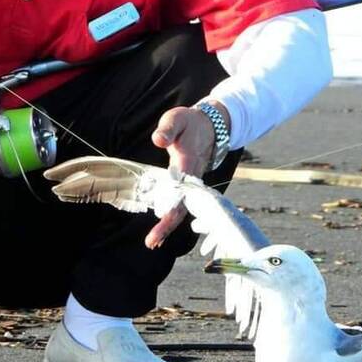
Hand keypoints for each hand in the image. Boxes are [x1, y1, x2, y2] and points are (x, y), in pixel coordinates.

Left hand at [145, 102, 229, 247]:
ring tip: (153, 241)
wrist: (210, 127)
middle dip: (167, 227)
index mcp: (189, 165)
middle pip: (182, 208)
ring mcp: (192, 184)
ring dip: (168, 226)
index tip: (160, 220)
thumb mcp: (177, 119)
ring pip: (182, 210)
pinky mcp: (188, 186)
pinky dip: (170, 217)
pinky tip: (161, 229)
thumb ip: (168, 129)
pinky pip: (180, 204)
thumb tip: (158, 140)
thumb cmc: (190, 123)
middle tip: (151, 243)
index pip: (180, 192)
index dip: (170, 210)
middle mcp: (193, 179)